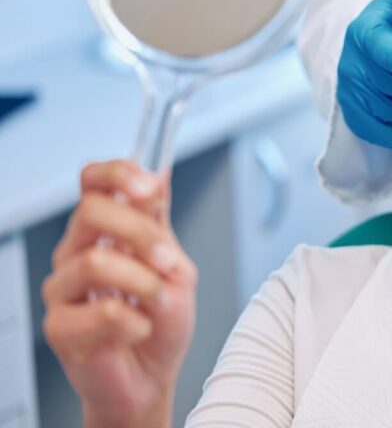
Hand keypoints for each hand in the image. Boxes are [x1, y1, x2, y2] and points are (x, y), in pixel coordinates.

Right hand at [43, 160, 196, 427]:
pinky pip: (102, 313)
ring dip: (143, 283)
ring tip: (158, 302)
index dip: (117, 173)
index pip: (93, 182)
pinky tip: (140, 330)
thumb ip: (160, 225)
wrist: (151, 376)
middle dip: (140, 232)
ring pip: (96, 262)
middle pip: (90, 211)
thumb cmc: (160, 320)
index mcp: (104, 231)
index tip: (149, 187)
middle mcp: (77, 252)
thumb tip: (159, 173)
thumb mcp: (174, 266)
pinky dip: (137, 322)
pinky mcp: (59, 327)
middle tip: (168, 261)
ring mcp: (63, 289)